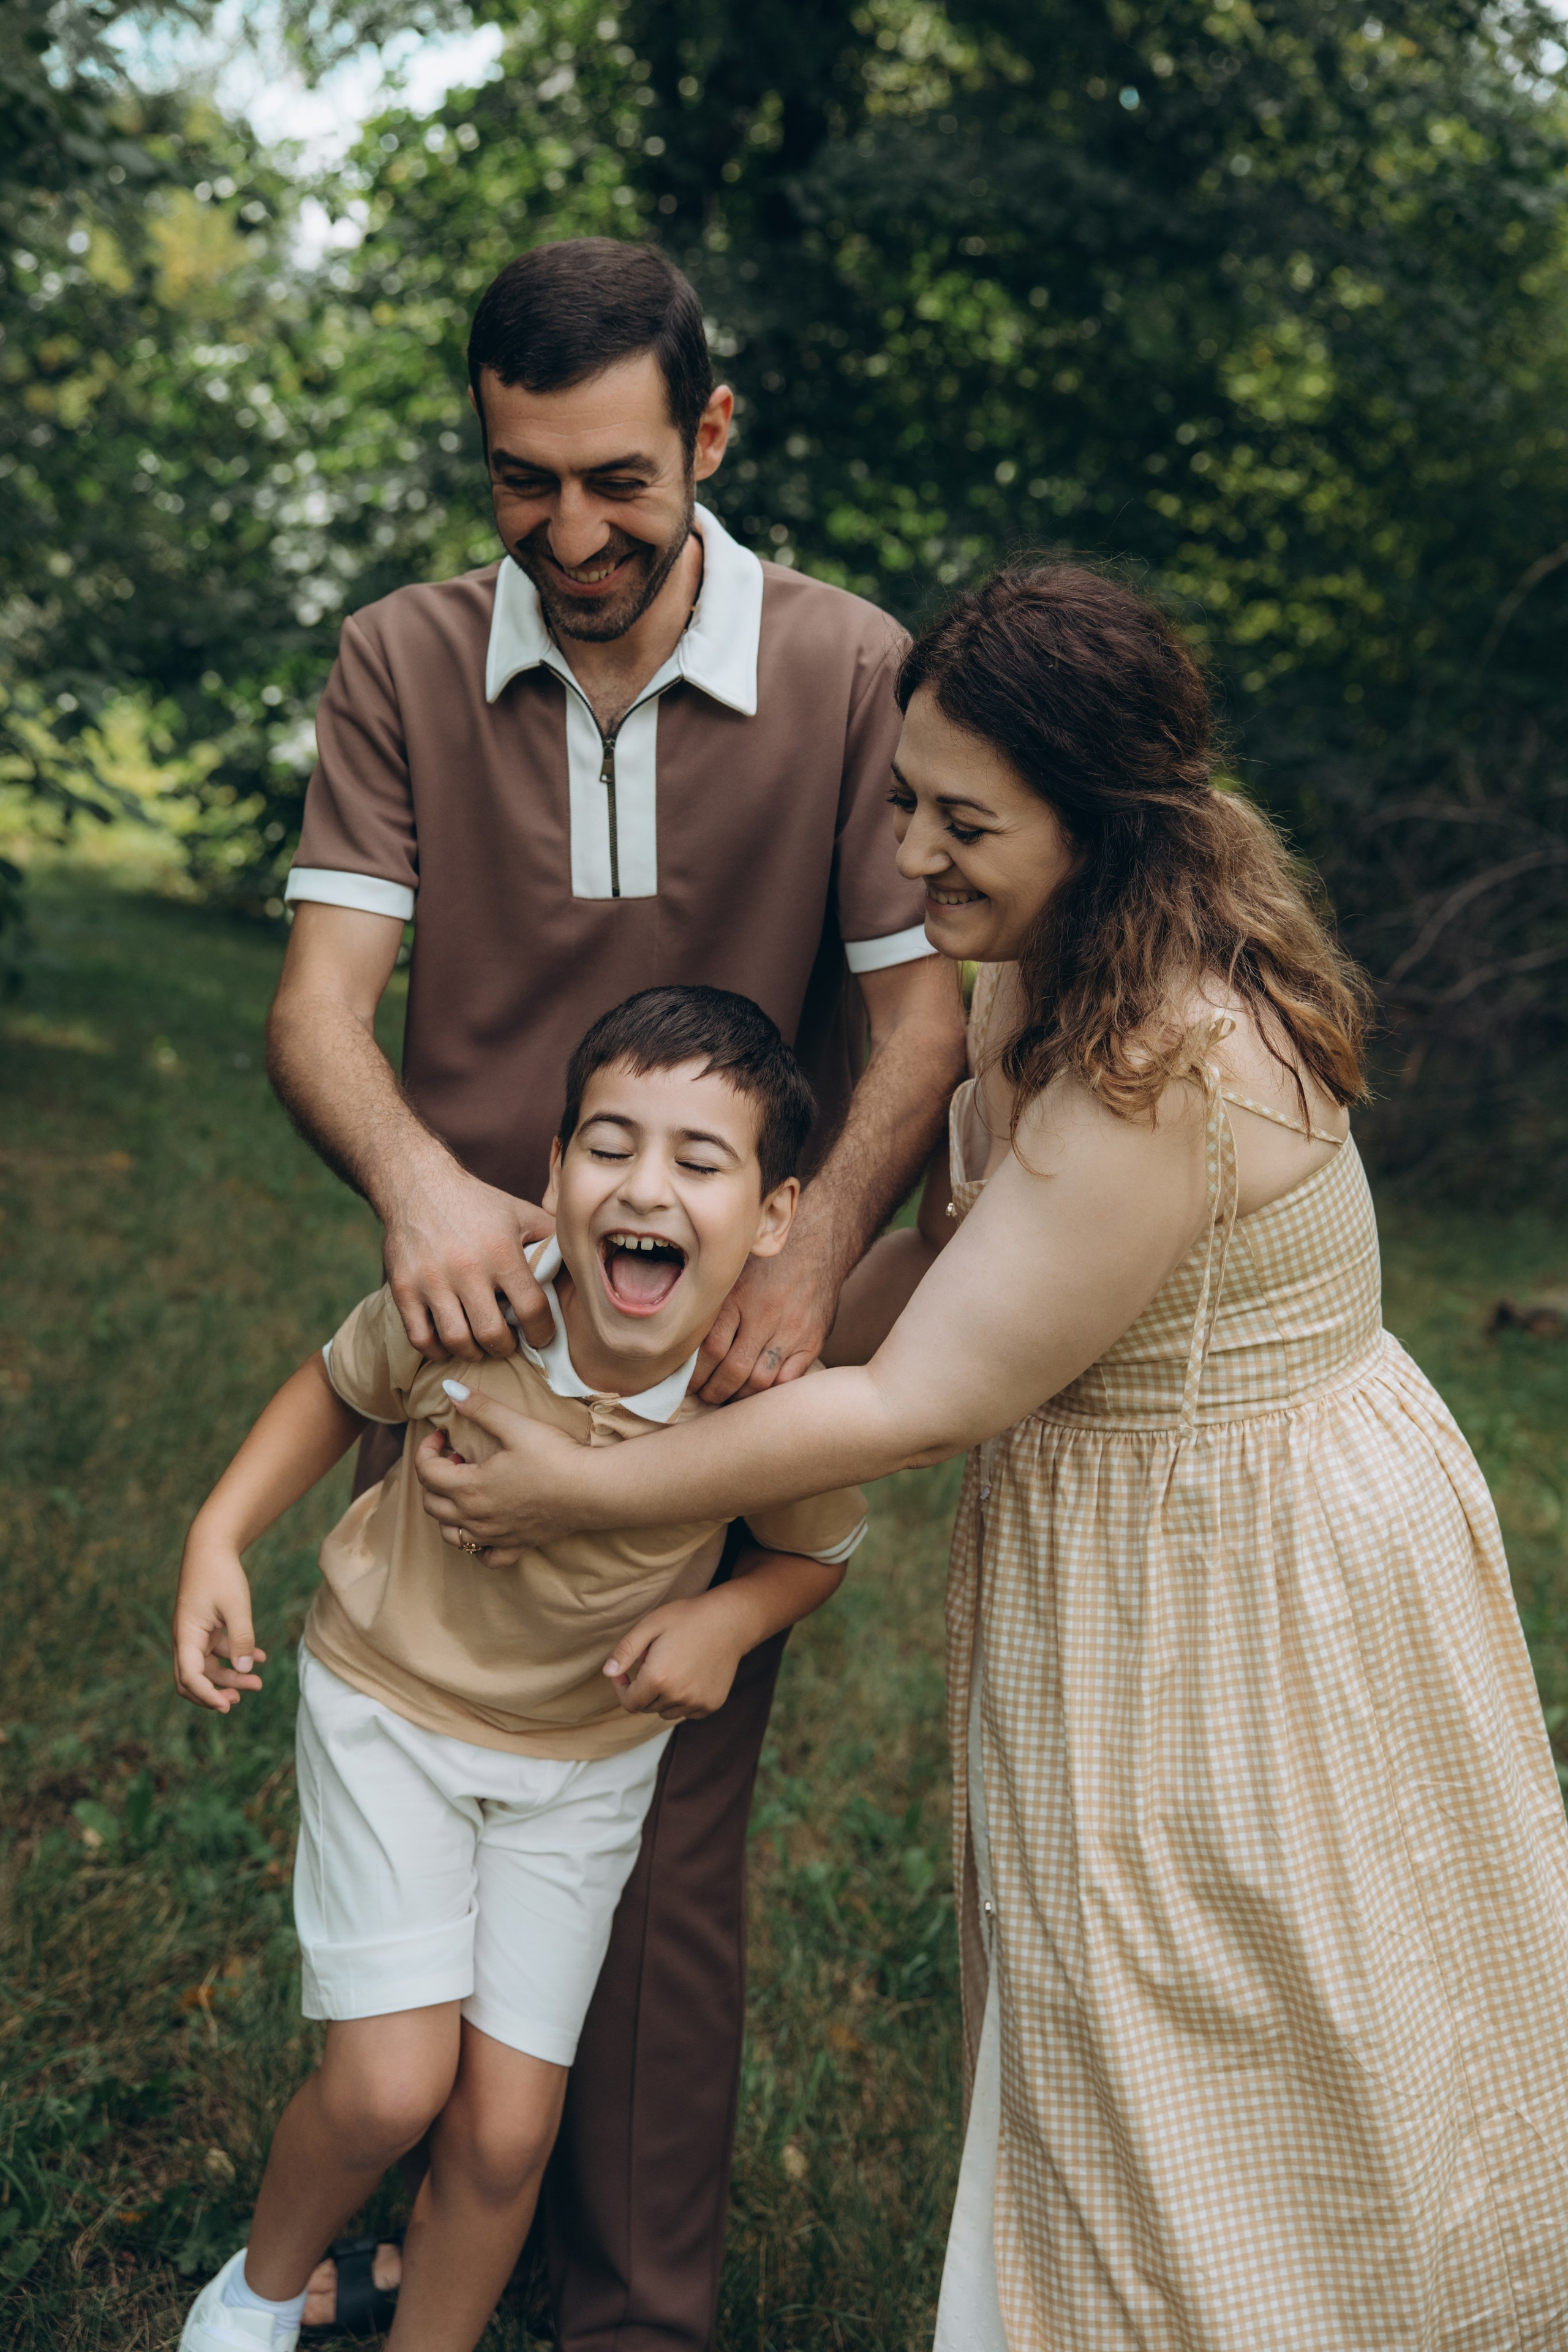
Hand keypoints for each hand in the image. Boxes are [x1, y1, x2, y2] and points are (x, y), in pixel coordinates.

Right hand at [172, 1535, 266, 1713]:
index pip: (190, 1678)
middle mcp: (185, 1639)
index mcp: (185, 1636)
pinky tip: (260, 1657)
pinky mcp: (205, 1627)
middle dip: (216, 1693)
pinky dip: (235, 1656)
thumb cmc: (220, 1574)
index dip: (206, 1696)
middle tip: (241, 1699)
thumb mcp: (236, 1606)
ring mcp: (194, 1634)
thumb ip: (241, 1639)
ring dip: (230, 1677)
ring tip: (257, 1682)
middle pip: (194, 1679)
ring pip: (209, 1667)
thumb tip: (245, 1670)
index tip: (228, 1706)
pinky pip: (217, 1651)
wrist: (211, 1545)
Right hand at [380, 1149, 555, 1363]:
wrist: (418, 1185)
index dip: (542, 1333)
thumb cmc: (476, 1203)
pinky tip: (448, 1344)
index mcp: (502, 1252)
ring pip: (456, 1341)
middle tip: (508, 1343)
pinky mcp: (403, 1288)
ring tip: (480, 1346)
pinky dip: (437, 1350)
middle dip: (506, 1347)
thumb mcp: (521, 1214)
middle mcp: (466, 1268)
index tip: (541, 1337)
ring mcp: (432, 1280)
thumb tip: (582, 1264)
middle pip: (492, 1333)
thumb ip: (550, 1240)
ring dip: (474, 1352)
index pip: (531, 1309)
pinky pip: (420, 1337)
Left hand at [413, 1387, 590, 1553]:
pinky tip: (485, 1527)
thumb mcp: (515, 1425)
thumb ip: (480, 1407)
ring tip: (466, 1489)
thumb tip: (449, 1389)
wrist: (593, 1489)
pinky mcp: (517, 1545)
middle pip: (431, 1503)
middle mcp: (476, 1518)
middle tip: (457, 1457)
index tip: (442, 1434)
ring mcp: (495, 1535)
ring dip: (447, 1511)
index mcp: (470, 1488)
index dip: (427, 1449)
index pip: (427, 1472)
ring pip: (450, 1534)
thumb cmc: (555, 1456)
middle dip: (435, 1478)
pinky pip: (485, 1556)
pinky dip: (476, 1545)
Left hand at [603, 1594, 745, 1719]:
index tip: (623, 1674)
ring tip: (672, 1667)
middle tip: (654, 1659)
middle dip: (644, 1688)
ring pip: (666, 1711)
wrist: (730, 1620)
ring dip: (662, 1696)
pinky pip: (687, 1711)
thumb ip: (625, 1651)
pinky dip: (683, 1699)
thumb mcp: (650, 1625)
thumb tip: (608, 1673)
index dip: (622, 1689)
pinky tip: (689, 1675)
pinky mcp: (711, 1704)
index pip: (629, 1703)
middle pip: (647, 1707)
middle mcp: (677, 1696)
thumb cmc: (688, 1618)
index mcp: (658, 1678)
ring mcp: (697, 1703)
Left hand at [694, 1233, 843, 1404]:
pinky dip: (770, 1392)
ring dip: (739, 1396)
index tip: (688, 1383)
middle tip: (705, 1395)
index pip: (710, 1349)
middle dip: (713, 1391)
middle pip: (732, 1369)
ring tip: (728, 1397)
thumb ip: (714, 1304)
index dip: (695, 1374)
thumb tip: (683, 1338)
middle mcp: (765, 1315)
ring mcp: (791, 1330)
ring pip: (759, 1380)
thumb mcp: (734, 1272)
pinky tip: (757, 1390)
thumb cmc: (766, 1262)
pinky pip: (788, 1380)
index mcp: (739, 1296)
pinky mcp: (812, 1341)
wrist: (817, 1246)